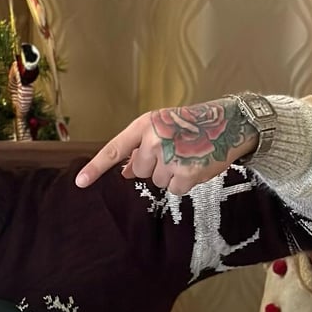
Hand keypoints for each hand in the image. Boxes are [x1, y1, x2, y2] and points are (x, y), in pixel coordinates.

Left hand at [75, 98, 258, 194]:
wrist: (230, 123)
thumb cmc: (193, 125)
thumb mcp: (162, 128)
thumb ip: (140, 148)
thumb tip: (124, 173)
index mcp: (145, 125)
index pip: (114, 150)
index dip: (95, 168)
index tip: (80, 183)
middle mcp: (154, 140)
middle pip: (140, 171)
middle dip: (155, 166)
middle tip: (176, 151)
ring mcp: (169, 158)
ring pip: (157, 181)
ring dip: (171, 174)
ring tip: (188, 156)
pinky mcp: (185, 174)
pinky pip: (174, 189)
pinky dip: (185, 182)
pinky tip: (196, 166)